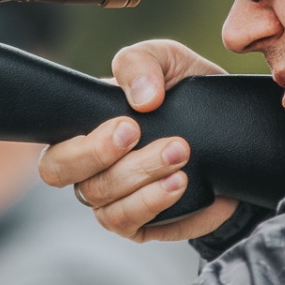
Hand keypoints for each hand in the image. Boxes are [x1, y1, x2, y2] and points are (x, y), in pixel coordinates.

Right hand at [39, 40, 240, 242]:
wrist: (231, 129)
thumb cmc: (184, 91)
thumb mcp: (167, 60)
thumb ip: (141, 64)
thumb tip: (141, 99)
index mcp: (82, 133)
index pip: (53, 152)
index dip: (81, 148)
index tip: (128, 126)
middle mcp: (89, 171)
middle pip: (72, 182)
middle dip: (110, 162)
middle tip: (159, 141)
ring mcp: (112, 201)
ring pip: (105, 205)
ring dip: (144, 180)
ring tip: (181, 155)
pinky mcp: (140, 224)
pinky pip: (132, 223)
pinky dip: (155, 202)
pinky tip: (180, 183)